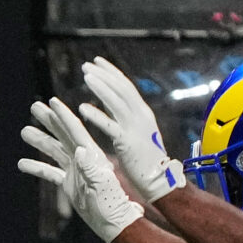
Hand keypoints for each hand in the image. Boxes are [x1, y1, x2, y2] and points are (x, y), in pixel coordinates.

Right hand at [19, 99, 143, 242]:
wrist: (113, 222)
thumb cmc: (110, 204)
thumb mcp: (101, 185)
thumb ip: (90, 167)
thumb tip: (79, 149)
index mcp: (91, 156)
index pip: (74, 131)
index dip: (63, 115)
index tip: (53, 100)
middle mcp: (82, 159)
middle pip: (62, 135)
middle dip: (49, 120)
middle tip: (35, 106)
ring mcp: (74, 170)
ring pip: (53, 151)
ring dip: (40, 140)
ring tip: (25, 131)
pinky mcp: (68, 183)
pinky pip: (49, 173)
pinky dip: (36, 167)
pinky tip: (22, 163)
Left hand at [78, 57, 186, 201]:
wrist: (160, 181)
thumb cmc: (146, 161)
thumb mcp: (137, 134)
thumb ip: (126, 119)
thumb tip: (113, 106)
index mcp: (142, 113)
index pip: (126, 86)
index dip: (111, 73)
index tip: (96, 62)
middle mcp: (141, 116)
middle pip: (122, 89)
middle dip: (105, 75)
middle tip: (86, 65)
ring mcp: (135, 128)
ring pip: (117, 102)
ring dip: (101, 87)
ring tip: (85, 76)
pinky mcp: (128, 143)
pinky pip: (111, 127)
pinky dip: (98, 116)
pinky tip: (82, 108)